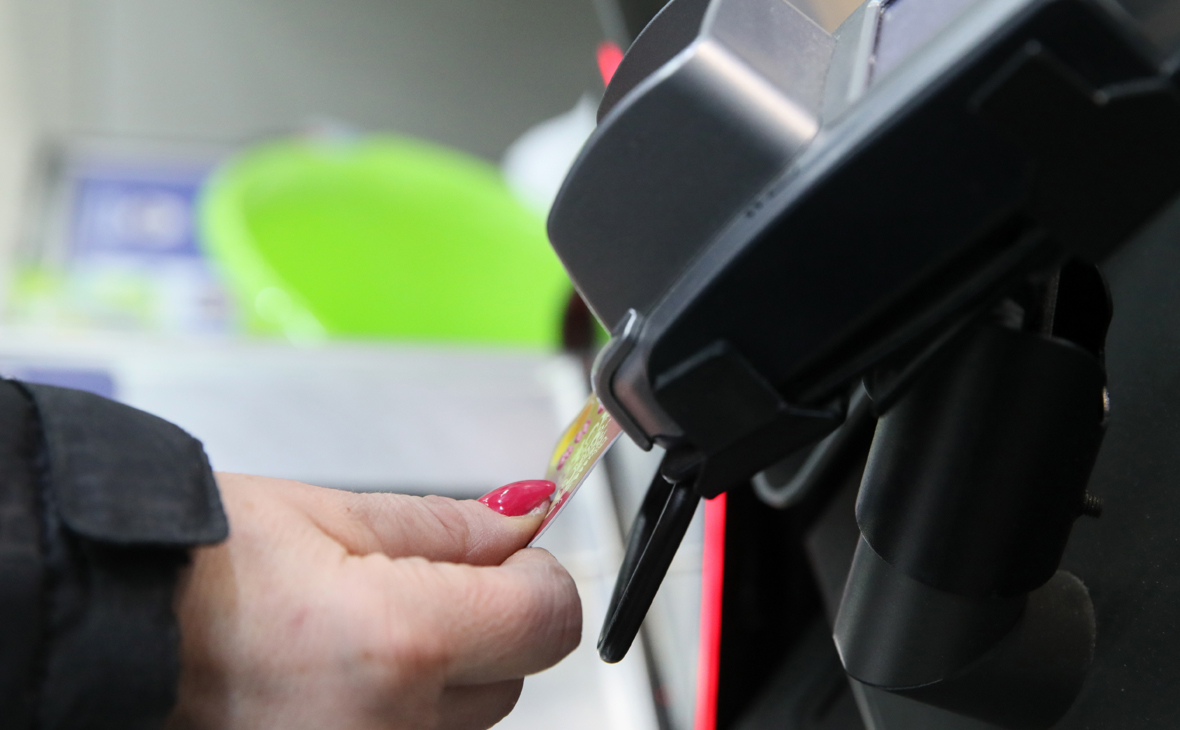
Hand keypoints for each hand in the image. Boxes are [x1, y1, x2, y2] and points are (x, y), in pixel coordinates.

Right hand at [167, 473, 580, 729]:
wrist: (105, 626)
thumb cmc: (197, 563)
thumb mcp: (331, 514)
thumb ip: (448, 525)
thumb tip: (526, 519)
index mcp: (399, 644)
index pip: (548, 620)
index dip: (538, 577)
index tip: (512, 555)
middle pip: (515, 675)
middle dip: (488, 622)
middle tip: (420, 580)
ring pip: (470, 719)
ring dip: (447, 672)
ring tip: (363, 629)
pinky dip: (407, 709)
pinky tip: (348, 672)